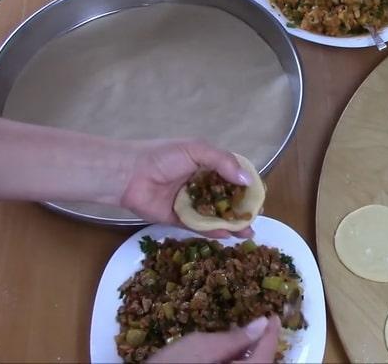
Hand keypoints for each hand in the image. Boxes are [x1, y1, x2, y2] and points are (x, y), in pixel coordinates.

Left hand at [120, 139, 254, 237]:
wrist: (128, 175)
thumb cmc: (163, 157)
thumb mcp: (196, 150)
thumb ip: (223, 162)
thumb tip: (247, 180)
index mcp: (206, 165)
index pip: (233, 176)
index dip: (247, 186)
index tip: (259, 197)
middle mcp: (200, 184)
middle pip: (227, 198)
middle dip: (242, 208)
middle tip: (255, 217)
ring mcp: (190, 203)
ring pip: (216, 215)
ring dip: (232, 223)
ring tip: (248, 233)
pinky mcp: (179, 219)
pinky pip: (200, 227)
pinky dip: (214, 232)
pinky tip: (228, 236)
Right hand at [147, 316, 280, 363]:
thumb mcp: (201, 347)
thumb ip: (234, 338)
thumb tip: (262, 323)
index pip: (267, 353)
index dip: (272, 333)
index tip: (273, 315)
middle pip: (262, 362)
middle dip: (262, 344)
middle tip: (259, 324)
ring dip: (249, 353)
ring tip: (242, 334)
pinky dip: (236, 360)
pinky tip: (227, 352)